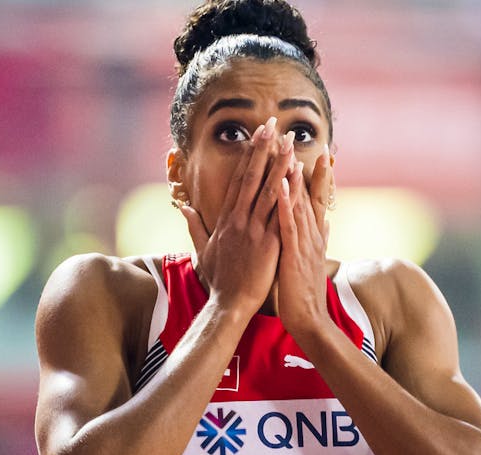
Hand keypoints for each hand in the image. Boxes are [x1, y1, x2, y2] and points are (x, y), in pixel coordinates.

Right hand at [179, 117, 293, 315]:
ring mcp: (253, 230)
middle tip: (270, 124)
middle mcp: (239, 219)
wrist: (228, 305)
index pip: (238, 181)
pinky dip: (288, 192)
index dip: (247, 157)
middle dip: (262, 149)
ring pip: (268, 189)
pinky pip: (279, 212)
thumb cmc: (218, 281)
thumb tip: (184, 206)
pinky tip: (296, 174)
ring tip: (287, 140)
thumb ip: (195, 226)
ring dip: (278, 163)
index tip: (254, 136)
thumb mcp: (202, 250)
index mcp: (226, 220)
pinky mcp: (268, 242)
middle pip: (251, 177)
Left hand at [277, 142, 332, 336]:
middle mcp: (310, 234)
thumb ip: (318, 238)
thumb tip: (326, 221)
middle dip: (306, 166)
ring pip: (298, 203)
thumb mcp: (312, 260)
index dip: (317, 175)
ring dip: (293, 176)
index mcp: (311, 235)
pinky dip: (284, 203)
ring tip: (289, 150)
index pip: (314, 199)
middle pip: (308, 194)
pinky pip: (287, 224)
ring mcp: (303, 243)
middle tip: (304, 137)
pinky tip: (279, 184)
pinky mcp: (293, 254)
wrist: (308, 320)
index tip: (320, 151)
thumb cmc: (304, 292)